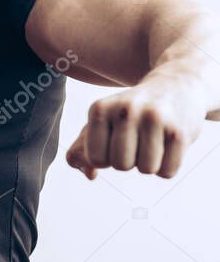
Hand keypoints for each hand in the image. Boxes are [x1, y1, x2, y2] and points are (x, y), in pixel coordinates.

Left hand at [65, 76, 206, 179]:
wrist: (174, 87)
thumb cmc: (128, 113)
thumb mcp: (100, 122)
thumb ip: (81, 149)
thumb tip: (89, 174)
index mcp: (99, 109)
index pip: (96, 159)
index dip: (105, 158)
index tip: (113, 142)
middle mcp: (125, 110)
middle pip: (121, 165)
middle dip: (128, 160)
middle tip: (135, 140)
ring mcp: (154, 119)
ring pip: (146, 169)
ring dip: (148, 163)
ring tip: (152, 140)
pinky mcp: (179, 132)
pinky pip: (167, 172)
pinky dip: (167, 166)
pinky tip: (167, 144)